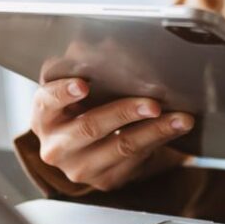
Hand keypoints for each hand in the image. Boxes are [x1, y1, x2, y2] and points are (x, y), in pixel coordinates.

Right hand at [30, 78, 193, 190]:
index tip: (83, 85)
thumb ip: (83, 70)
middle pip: (90, 127)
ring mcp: (80, 168)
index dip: (63, 93)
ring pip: (120, 147)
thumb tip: (109, 43)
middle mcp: (56, 147)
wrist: (81, 149)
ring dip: (155, 131)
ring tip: (180, 118)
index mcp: (44, 118)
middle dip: (125, 112)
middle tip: (153, 104)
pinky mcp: (105, 180)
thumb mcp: (74, 92)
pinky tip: (175, 128)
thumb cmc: (79, 109)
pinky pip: (136, 161)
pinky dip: (159, 141)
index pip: (47, 103)